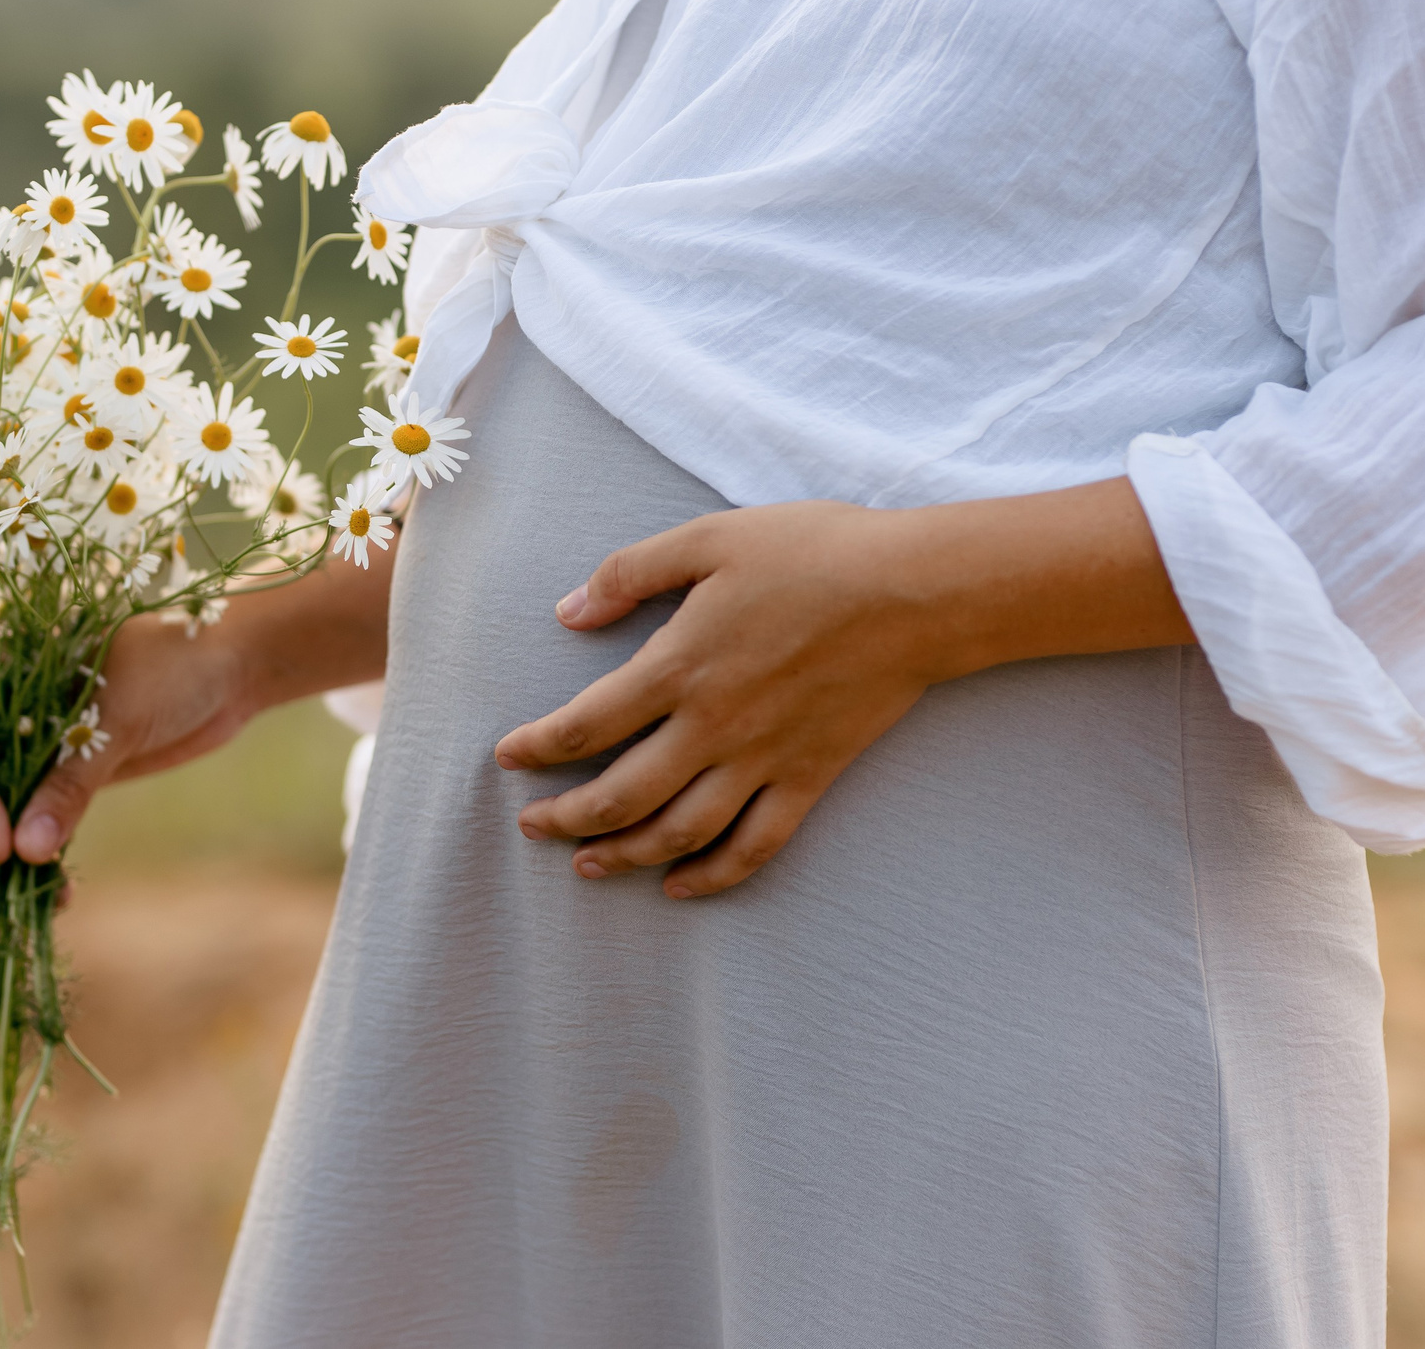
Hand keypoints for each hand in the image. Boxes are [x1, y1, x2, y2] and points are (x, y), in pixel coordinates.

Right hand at [0, 546, 397, 898]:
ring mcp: (35, 750)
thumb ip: (71, 782)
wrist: (231, 666)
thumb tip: (26, 852)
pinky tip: (56, 895)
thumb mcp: (118, 719)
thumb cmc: (173, 667)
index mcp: (2, 682)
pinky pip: (35, 826)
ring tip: (6, 906)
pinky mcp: (69, 778)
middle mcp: (6, 716)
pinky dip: (38, 860)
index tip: (1, 847)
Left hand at [497, 502, 942, 898]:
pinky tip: (680, 885)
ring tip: (587, 865)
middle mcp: (713, 726)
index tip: (508, 758)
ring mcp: (763, 760)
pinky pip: (754, 846)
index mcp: (680, 666)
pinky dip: (713, 875)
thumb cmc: (814, 553)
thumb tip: (569, 612)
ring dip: (625, 855)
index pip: (586, 725)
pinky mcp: (809, 778)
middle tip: (532, 826)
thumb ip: (631, 573)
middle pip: (620, 795)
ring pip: (679, 832)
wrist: (915, 592)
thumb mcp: (710, 539)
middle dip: (566, 818)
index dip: (538, 748)